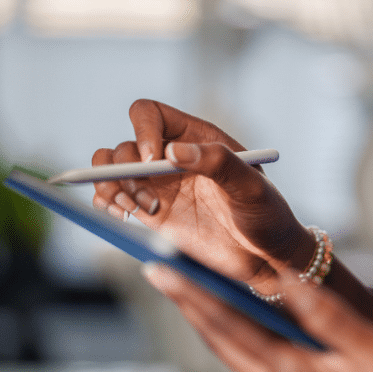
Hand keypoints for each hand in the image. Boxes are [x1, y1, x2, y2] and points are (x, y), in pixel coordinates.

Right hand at [92, 100, 314, 292]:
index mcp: (196, 137)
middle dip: (124, 169)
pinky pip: (113, 198)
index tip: (152, 160)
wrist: (266, 257)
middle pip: (125, 146)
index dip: (142, 130)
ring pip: (111, 170)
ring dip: (109, 185)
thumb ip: (219, 162)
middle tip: (146, 200)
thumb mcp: (252, 186)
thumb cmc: (267, 215)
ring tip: (131, 209)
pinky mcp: (151, 214)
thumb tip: (174, 151)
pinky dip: (105, 203)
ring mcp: (158, 186)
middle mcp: (172, 157)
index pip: (150, 114)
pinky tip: (120, 216)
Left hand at [142, 264, 372, 371]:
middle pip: (219, 338)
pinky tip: (231, 313)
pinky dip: (233, 330)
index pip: (228, 325)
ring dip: (207, 316)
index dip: (192, 292)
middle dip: (187, 301)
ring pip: (232, 350)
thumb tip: (280, 279)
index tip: (161, 267)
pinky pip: (252, 358)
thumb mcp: (372, 346)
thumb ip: (323, 312)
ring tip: (185, 285)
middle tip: (158, 268)